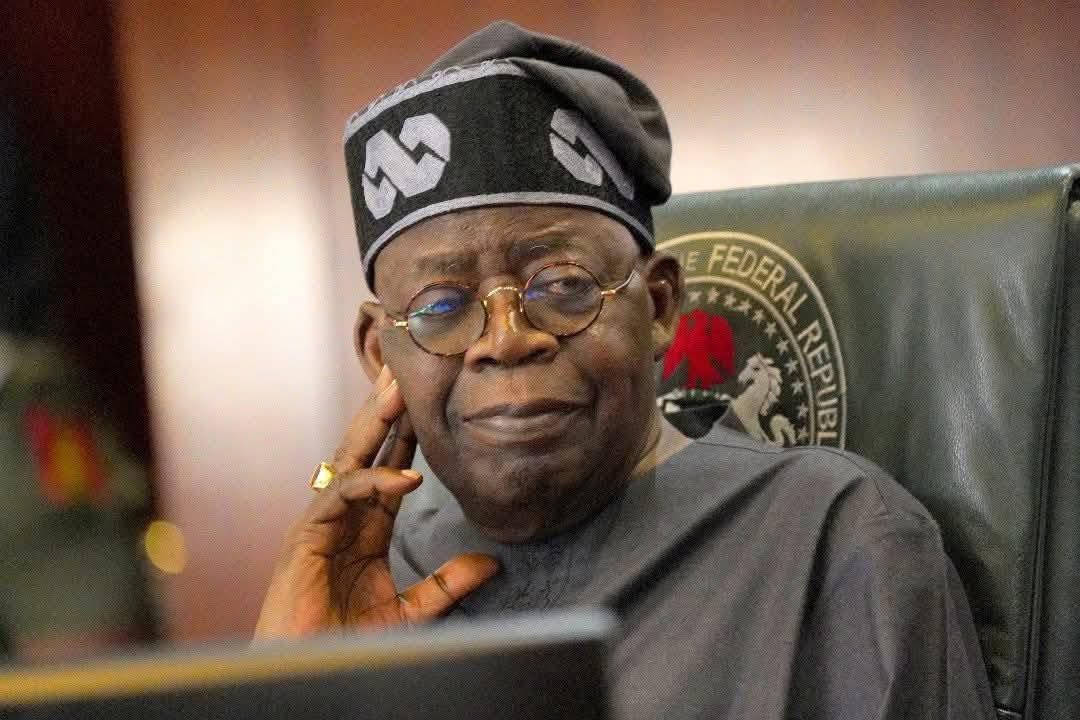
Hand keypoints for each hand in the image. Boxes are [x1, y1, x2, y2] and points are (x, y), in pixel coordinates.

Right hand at [254, 365, 498, 638]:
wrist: (308, 670)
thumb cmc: (347, 643)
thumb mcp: (411, 610)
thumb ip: (447, 584)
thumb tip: (493, 564)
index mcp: (364, 527)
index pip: (389, 467)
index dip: (408, 435)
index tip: (430, 401)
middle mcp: (342, 516)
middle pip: (364, 450)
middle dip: (385, 411)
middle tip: (406, 372)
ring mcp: (322, 523)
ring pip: (348, 460)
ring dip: (373, 425)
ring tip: (400, 395)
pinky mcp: (306, 537)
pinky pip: (341, 496)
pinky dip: (372, 483)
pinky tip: (406, 477)